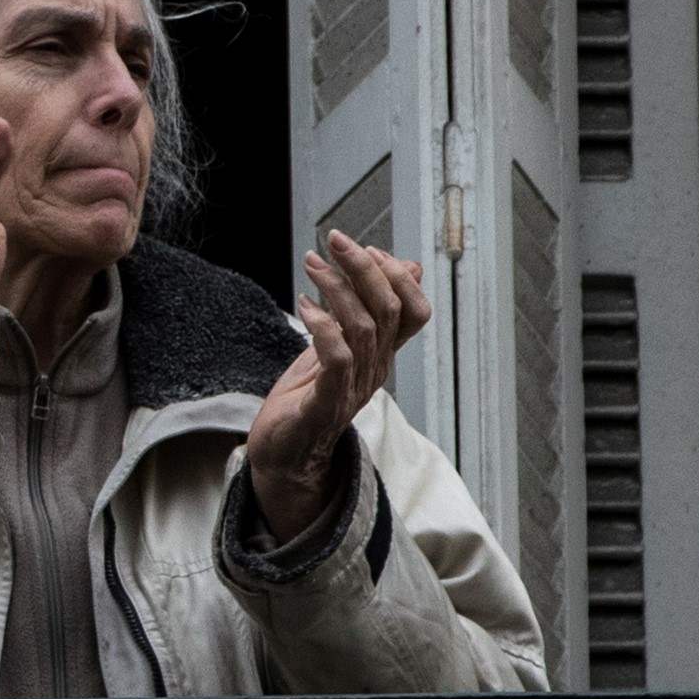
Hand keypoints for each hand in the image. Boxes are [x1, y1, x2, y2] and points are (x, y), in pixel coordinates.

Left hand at [244, 229, 429, 538]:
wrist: (282, 458)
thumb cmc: (306, 400)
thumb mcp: (338, 347)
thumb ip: (365, 311)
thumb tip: (406, 266)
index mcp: (382, 354)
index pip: (415, 310)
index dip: (397, 275)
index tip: (366, 249)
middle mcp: (376, 369)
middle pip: (389, 309)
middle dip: (364, 267)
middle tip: (335, 239)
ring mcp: (353, 388)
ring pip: (364, 327)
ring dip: (337, 289)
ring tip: (312, 265)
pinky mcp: (325, 404)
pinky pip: (337, 360)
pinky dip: (322, 327)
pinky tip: (303, 306)